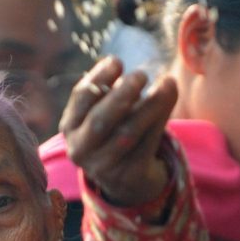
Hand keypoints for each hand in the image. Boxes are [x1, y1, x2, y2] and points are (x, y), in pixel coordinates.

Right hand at [61, 57, 177, 206]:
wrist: (126, 178)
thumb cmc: (116, 133)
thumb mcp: (110, 113)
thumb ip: (121, 92)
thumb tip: (147, 73)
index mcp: (70, 126)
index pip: (80, 98)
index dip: (98, 78)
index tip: (117, 61)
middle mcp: (81, 149)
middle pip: (99, 121)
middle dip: (121, 95)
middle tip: (141, 75)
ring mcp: (103, 166)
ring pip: (128, 134)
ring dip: (149, 106)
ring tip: (166, 83)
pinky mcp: (128, 175)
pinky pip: (147, 144)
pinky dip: (160, 119)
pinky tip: (169, 99)